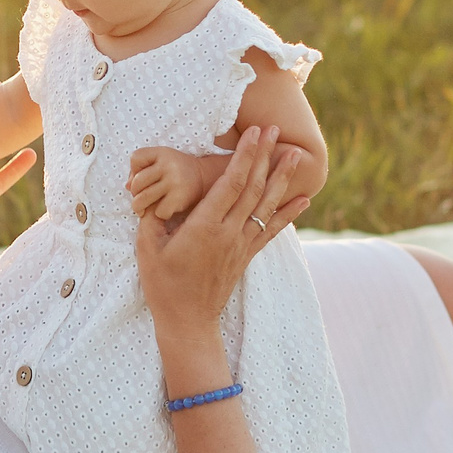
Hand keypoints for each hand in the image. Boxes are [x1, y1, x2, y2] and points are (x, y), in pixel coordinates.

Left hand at [126, 146, 207, 219]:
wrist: (205, 179)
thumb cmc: (176, 173)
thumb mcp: (161, 163)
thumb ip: (142, 171)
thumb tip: (127, 187)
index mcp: (162, 152)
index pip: (135, 158)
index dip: (134, 170)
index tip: (143, 178)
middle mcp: (169, 165)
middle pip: (136, 183)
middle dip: (135, 194)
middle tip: (141, 198)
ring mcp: (175, 181)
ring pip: (143, 199)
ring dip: (140, 208)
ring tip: (144, 210)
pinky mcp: (180, 197)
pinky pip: (158, 211)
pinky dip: (160, 214)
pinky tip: (166, 210)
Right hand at [135, 126, 308, 349]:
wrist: (188, 322)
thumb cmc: (164, 286)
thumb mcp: (147, 251)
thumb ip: (150, 219)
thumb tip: (149, 194)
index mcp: (205, 227)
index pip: (231, 183)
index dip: (245, 156)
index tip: (253, 133)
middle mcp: (229, 232)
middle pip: (253, 187)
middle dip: (265, 156)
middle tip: (275, 130)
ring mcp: (241, 244)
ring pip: (266, 205)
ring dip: (282, 177)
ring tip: (295, 155)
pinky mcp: (247, 255)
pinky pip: (272, 229)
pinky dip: (289, 212)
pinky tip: (304, 198)